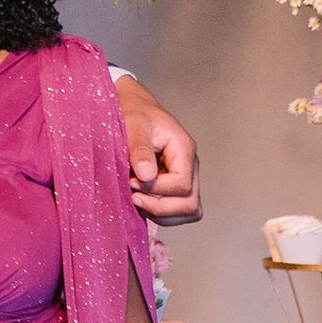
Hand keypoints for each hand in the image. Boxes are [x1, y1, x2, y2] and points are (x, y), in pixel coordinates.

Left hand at [114, 74, 201, 223]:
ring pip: (188, 211)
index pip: (182, 185)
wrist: (134, 108)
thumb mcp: (133, 125)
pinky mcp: (175, 186)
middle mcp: (190, 165)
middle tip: (133, 197)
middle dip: (160, 207)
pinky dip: (160, 213)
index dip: (156, 190)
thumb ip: (139, 149)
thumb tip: (146, 175)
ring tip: (136, 200)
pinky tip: (141, 201)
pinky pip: (178, 211)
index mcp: (184, 149)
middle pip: (190, 204)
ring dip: (161, 214)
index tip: (131, 182)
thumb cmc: (134, 113)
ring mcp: (186, 177)